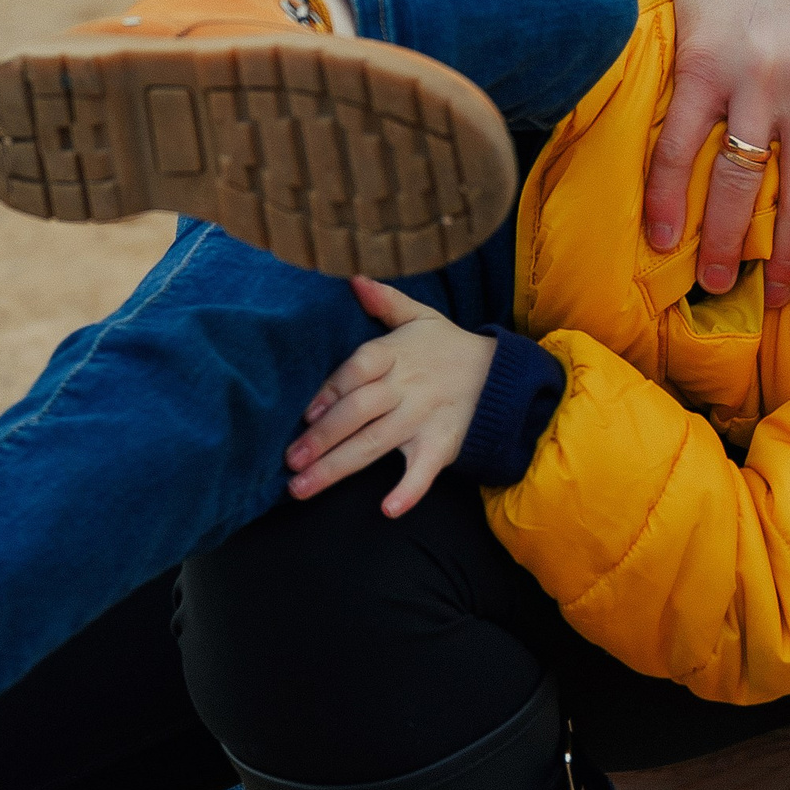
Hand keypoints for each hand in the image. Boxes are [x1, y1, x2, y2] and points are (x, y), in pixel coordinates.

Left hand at [286, 278, 495, 515]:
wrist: (499, 376)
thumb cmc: (446, 347)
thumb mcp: (420, 317)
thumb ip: (385, 301)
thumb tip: (353, 279)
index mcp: (396, 354)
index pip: (357, 370)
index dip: (329, 391)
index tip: (304, 414)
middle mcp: (407, 387)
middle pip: (358, 412)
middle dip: (321, 438)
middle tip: (290, 462)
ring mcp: (423, 418)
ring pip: (374, 445)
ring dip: (337, 467)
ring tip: (302, 487)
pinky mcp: (441, 445)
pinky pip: (423, 471)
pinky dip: (409, 491)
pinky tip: (388, 510)